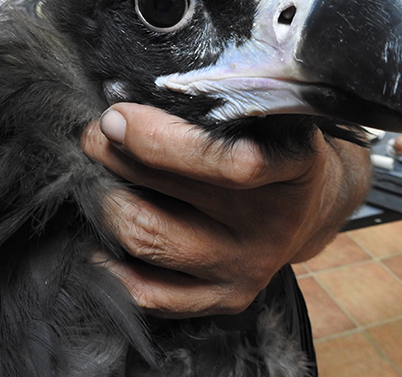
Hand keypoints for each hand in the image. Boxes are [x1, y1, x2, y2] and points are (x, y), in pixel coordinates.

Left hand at [81, 103, 371, 317]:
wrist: (307, 207)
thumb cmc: (271, 142)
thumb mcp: (263, 111)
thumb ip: (212, 104)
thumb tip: (123, 102)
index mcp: (294, 167)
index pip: (230, 163)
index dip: (160, 139)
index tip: (117, 114)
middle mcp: (273, 225)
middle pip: (168, 195)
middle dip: (111, 156)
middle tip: (94, 132)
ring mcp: (248, 269)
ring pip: (147, 239)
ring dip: (104, 200)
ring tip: (95, 172)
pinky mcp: (224, 299)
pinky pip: (149, 293)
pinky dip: (110, 262)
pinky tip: (101, 230)